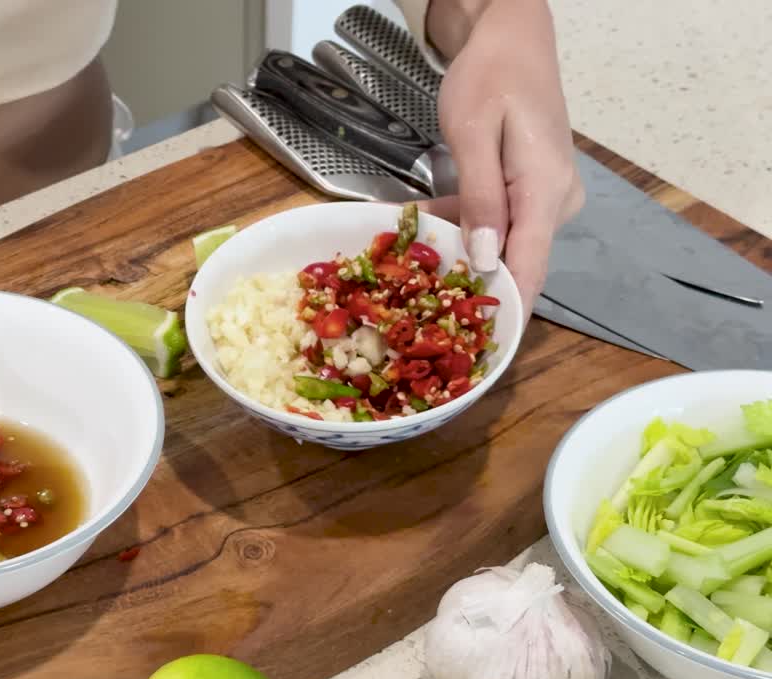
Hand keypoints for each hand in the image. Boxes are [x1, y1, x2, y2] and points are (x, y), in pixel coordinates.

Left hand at [420, 0, 582, 317]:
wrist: (512, 37)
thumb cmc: (491, 76)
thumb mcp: (473, 133)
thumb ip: (480, 198)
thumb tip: (485, 259)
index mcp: (547, 192)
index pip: (530, 271)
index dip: (503, 316)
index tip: (474, 351)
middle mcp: (557, 202)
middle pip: (515, 264)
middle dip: (468, 288)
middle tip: (417, 310)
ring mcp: (548, 198)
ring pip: (503, 245)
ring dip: (460, 257)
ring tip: (410, 271)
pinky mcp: (534, 191)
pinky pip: (501, 224)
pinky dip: (467, 231)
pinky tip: (428, 234)